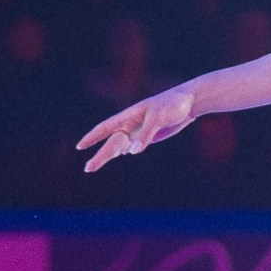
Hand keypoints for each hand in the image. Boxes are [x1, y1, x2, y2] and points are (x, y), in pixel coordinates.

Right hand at [77, 85, 199, 171]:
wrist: (189, 102)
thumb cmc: (172, 104)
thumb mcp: (158, 117)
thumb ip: (145, 135)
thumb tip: (132, 152)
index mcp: (129, 116)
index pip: (105, 127)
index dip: (92, 137)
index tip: (80, 146)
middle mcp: (131, 124)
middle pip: (111, 142)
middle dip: (99, 155)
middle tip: (87, 169)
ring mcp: (139, 131)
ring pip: (120, 145)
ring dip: (108, 156)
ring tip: (92, 166)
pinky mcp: (149, 135)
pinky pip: (133, 145)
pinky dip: (124, 151)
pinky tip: (118, 155)